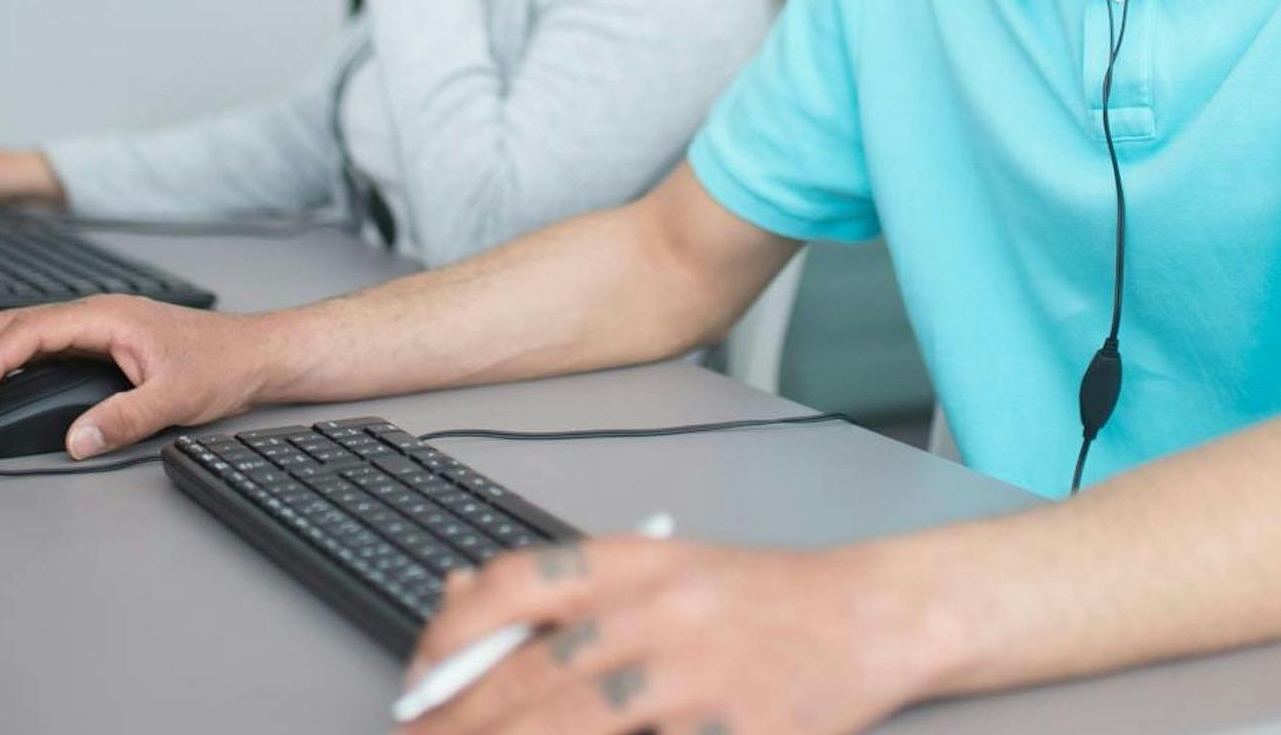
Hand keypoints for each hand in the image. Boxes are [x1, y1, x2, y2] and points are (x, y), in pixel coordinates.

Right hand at [0, 295, 283, 457]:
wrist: (255, 353)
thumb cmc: (223, 362)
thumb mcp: (177, 396)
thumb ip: (125, 418)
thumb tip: (77, 440)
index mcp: (105, 316)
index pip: (27, 333)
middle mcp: (93, 316)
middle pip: (8, 328)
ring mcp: (92, 329)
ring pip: (17, 337)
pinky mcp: (96, 346)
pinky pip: (35, 349)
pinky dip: (1, 366)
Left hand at [399, 536, 923, 734]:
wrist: (867, 616)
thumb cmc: (749, 600)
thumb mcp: (651, 569)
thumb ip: (559, 588)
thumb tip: (455, 603)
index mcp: (629, 561)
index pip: (511, 588)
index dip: (445, 644)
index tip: (413, 691)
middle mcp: (659, 612)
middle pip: (530, 681)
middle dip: (463, 728)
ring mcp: (700, 678)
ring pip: (574, 727)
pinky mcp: (741, 732)